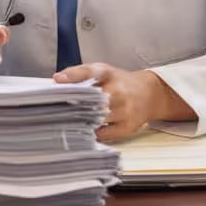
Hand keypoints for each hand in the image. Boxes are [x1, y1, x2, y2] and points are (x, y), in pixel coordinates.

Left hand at [52, 63, 185, 141]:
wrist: (148, 94)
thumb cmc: (118, 82)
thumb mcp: (101, 71)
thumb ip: (80, 74)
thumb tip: (57, 81)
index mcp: (108, 74)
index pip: (89, 72)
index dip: (72, 76)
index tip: (57, 81)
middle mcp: (117, 91)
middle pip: (91, 100)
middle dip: (73, 104)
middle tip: (58, 107)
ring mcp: (124, 110)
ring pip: (96, 118)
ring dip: (81, 120)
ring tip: (70, 120)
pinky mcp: (128, 127)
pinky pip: (103, 134)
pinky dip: (92, 133)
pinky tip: (87, 128)